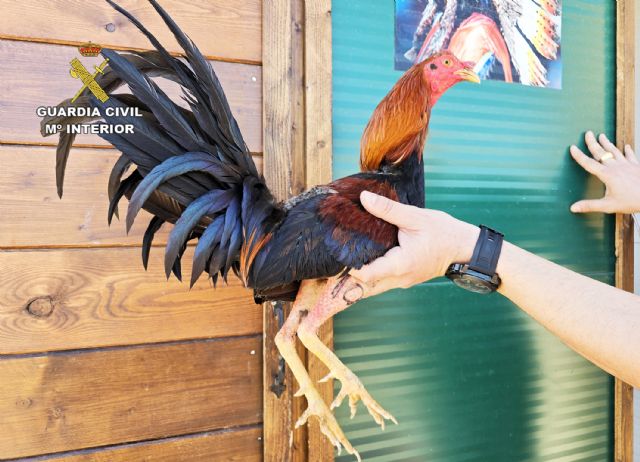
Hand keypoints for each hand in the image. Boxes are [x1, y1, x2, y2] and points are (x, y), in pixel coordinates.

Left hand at [350, 191, 478, 294]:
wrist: (464, 248)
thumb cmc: (443, 232)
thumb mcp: (415, 217)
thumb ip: (388, 209)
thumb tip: (364, 198)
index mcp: (400, 264)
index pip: (366, 275)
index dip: (349, 266)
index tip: (339, 252)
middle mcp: (399, 278)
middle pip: (365, 285)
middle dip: (348, 276)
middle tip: (334, 260)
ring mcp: (402, 281)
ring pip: (373, 286)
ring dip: (359, 276)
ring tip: (344, 259)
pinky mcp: (404, 279)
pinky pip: (382, 281)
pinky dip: (370, 274)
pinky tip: (362, 259)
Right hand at [569, 131, 639, 213]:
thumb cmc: (632, 201)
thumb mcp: (608, 206)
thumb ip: (590, 206)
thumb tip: (573, 208)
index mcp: (607, 175)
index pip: (589, 163)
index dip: (579, 156)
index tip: (572, 147)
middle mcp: (616, 167)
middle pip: (601, 152)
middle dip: (593, 143)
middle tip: (588, 133)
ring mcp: (627, 164)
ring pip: (614, 151)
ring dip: (607, 143)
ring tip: (602, 135)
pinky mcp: (636, 166)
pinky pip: (630, 155)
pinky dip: (627, 150)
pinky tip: (626, 146)